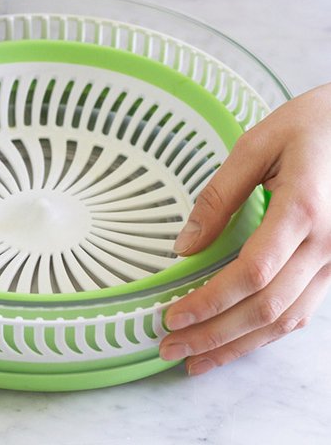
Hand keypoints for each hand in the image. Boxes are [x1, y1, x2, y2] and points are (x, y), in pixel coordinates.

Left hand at [160, 83, 330, 374]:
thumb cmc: (310, 126)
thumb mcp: (255, 145)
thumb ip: (218, 196)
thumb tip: (184, 246)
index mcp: (302, 211)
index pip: (251, 273)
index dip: (209, 302)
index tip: (171, 315)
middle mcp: (326, 244)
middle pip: (267, 307)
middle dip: (215, 335)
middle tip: (170, 348)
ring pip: (288, 320)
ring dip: (240, 345)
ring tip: (197, 360)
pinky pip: (303, 310)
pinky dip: (268, 332)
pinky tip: (236, 341)